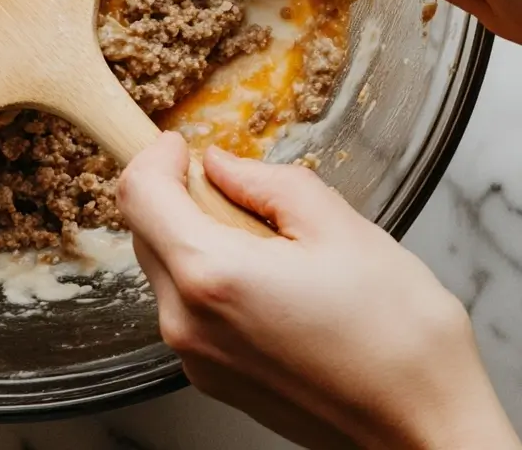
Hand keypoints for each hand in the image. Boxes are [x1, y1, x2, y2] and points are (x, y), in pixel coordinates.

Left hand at [117, 133, 519, 449]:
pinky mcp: (211, 378)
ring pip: (164, 266)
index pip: (138, 194)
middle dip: (178, 195)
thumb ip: (265, 182)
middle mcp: (186, 322)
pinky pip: (186, 306)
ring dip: (195, 236)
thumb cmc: (399, 336)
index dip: (154, 157)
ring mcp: (195, 358)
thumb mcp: (338, 226)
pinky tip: (268, 281)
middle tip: (237, 190)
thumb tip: (219, 164)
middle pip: (145, 229)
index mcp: (210, 275)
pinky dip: (209, 277)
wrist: (429, 432)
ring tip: (267, 242)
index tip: (180, 145)